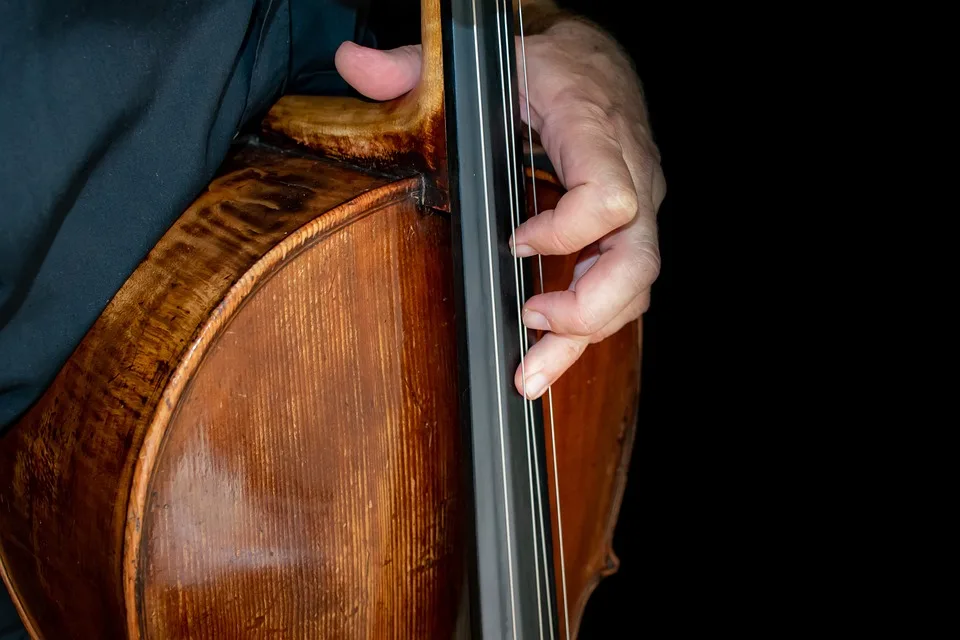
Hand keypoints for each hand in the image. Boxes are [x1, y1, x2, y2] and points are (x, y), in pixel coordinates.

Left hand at [335, 19, 664, 399]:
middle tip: (530, 326)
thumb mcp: (484, 56)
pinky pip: (625, 287)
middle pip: (639, 258)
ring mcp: (639, 206)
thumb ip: (415, 65)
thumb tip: (352, 62)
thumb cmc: (549, 64)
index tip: (513, 243)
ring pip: (636, 286)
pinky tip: (549, 350)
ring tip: (531, 370)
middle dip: (588, 308)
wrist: (599, 63)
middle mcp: (630, 173)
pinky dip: (590, 324)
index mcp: (595, 130)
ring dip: (586, 334)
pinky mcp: (632, 231)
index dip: (564, 231)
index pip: (608, 196)